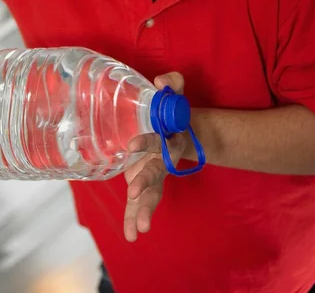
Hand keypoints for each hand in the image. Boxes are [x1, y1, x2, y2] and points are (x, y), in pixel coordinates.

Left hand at [123, 72, 185, 241]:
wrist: (182, 133)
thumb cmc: (173, 114)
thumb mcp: (175, 96)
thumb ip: (172, 84)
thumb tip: (160, 79)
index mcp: (169, 139)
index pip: (159, 141)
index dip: (147, 142)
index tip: (131, 145)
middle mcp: (163, 160)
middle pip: (156, 173)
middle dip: (146, 184)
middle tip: (134, 193)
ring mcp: (155, 174)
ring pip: (150, 194)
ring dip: (142, 209)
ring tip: (137, 229)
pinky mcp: (145, 182)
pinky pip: (140, 202)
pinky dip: (135, 217)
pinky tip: (131, 234)